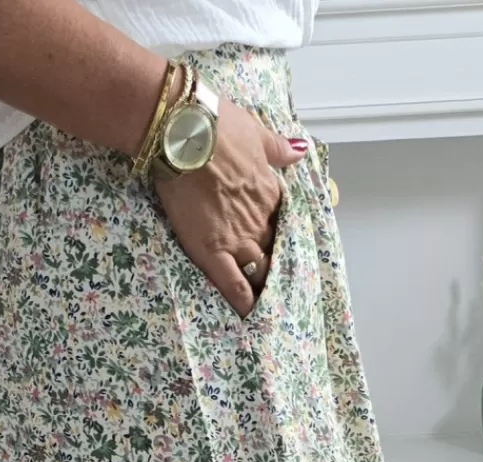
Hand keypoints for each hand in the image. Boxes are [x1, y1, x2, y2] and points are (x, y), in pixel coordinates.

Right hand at [153, 95, 307, 316]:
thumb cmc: (217, 125)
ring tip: (269, 306)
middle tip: (279, 285)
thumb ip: (279, 149)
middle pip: (274, 252)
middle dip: (277, 268)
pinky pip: (234, 285)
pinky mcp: (212, 251)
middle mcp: (259, 220)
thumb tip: (299, 151)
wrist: (183, 133)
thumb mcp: (256, 132)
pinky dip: (244, 302)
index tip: (283, 249)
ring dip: (265, 288)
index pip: (284, 223)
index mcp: (270, 192)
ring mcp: (237, 238)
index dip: (283, 238)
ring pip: (260, 272)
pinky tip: (249, 316)